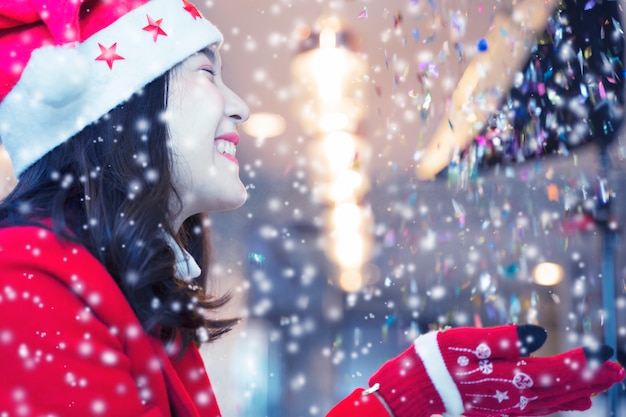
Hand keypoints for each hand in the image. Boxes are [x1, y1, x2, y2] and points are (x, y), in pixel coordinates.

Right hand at [368, 324, 623, 416]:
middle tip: (619, 371)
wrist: (418, 388)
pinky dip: (562, 404)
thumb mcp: (466, 340)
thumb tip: (540, 335)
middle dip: (593, 379)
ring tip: (604, 385)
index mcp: (509, 377)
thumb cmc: (439, 358)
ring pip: (556, 403)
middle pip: (563, 390)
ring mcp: (510, 407)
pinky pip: (542, 410)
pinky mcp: (503, 410)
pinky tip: (573, 402)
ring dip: (582, 392)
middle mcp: (516, 397)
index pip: (556, 372)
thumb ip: (505, 338)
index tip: (604, 353)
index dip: (582, 363)